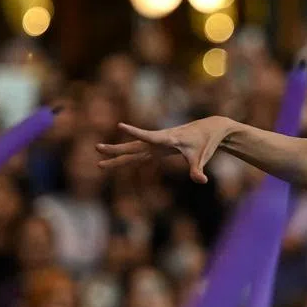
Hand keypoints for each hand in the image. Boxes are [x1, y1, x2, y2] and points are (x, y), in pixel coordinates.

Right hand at [96, 117, 234, 183]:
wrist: (209, 128)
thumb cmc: (205, 142)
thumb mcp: (202, 157)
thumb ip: (198, 170)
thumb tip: (201, 181)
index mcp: (169, 139)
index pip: (149, 136)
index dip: (135, 132)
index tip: (119, 125)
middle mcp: (159, 140)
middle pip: (134, 145)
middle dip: (115, 149)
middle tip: (97, 148)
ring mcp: (156, 144)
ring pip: (133, 150)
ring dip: (116, 154)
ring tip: (99, 159)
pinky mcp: (157, 147)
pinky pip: (138, 153)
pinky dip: (126, 157)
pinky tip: (115, 161)